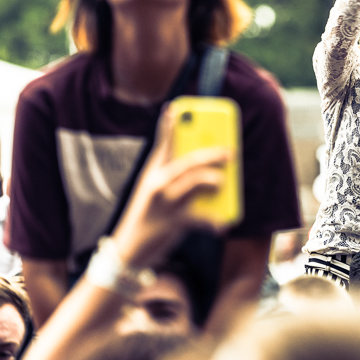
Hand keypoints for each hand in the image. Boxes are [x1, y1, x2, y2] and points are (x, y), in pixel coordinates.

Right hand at [112, 107, 230, 267]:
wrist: (128, 251)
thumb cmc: (149, 217)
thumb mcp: (156, 192)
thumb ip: (177, 178)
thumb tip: (212, 171)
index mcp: (153, 173)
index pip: (162, 144)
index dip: (168, 125)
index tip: (175, 108)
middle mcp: (156, 184)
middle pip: (187, 162)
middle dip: (211, 154)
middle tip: (231, 152)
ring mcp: (163, 203)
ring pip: (193, 183)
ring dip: (213, 181)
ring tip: (224, 183)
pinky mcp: (171, 223)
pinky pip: (199, 218)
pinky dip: (214, 222)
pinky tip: (224, 224)